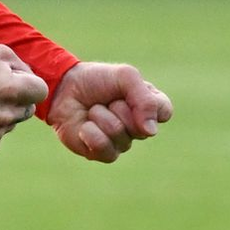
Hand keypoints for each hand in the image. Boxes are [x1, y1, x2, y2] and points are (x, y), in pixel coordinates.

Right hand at [0, 44, 48, 153]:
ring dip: (3, 115)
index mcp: (11, 89)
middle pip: (28, 110)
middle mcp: (4, 114)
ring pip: (12, 124)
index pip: (41, 92)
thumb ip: (22, 66)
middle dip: (18, 100)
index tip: (19, 83)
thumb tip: (31, 82)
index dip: (32, 85)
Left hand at [47, 62, 172, 163]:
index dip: (148, 104)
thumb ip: (144, 99)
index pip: (164, 112)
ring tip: (94, 109)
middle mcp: (138, 126)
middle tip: (107, 99)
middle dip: (118, 107)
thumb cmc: (97, 80)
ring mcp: (121, 142)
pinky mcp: (102, 153)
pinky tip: (86, 125)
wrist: (64, 89)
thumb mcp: (125, 76)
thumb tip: (151, 131)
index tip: (130, 91)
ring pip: (120, 135)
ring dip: (101, 116)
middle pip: (140, 126)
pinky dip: (91, 132)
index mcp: (148, 105)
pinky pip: (104, 148)